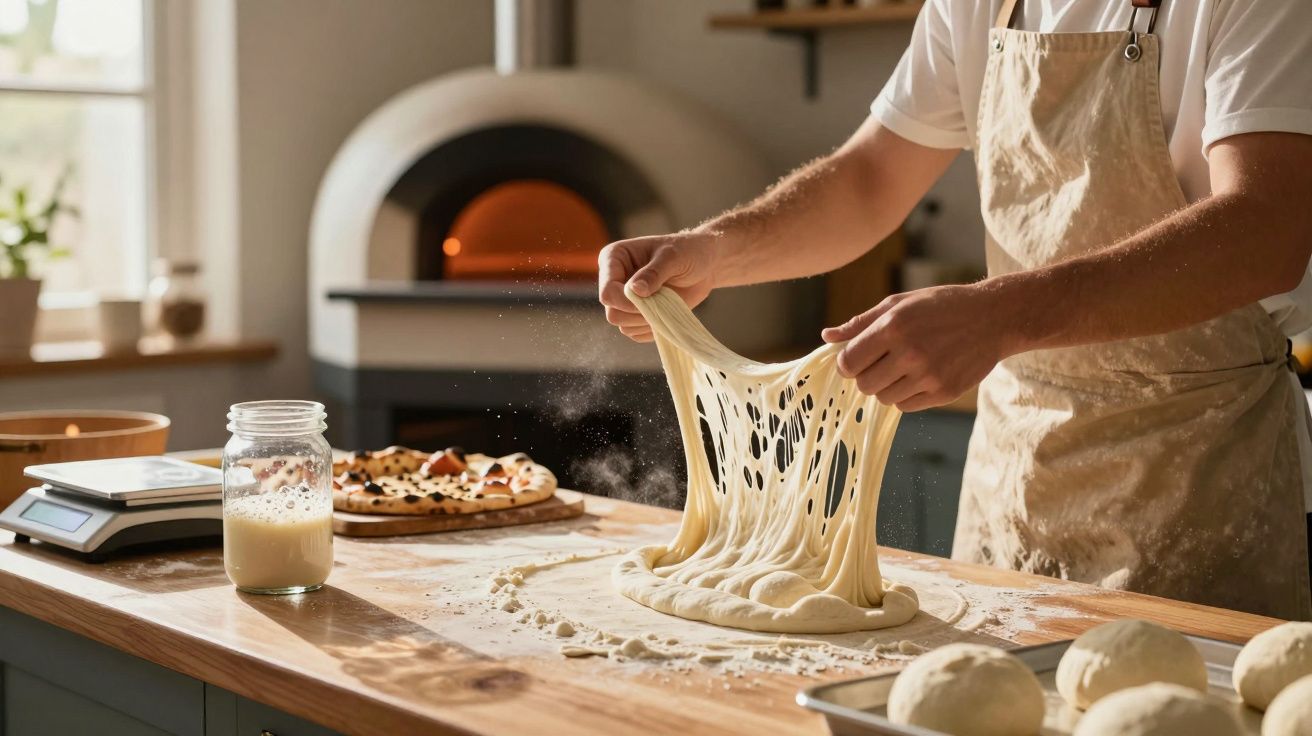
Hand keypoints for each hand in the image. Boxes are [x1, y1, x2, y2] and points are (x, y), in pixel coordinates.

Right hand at [597, 232, 719, 341]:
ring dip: (649, 320)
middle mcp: (613, 280)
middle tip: (664, 300)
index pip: (607, 292)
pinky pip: (636, 333)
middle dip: (640, 313)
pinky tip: (667, 311)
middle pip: (613, 314)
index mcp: (614, 258)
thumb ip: (654, 272)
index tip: (651, 297)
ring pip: (624, 326)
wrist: (704, 266)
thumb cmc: (688, 252)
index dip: (627, 302)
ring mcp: (623, 300)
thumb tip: (634, 289)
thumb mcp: (673, 257)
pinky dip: (654, 328)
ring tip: (668, 302)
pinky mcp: (634, 315)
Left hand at [822, 284, 1021, 411]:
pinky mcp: (943, 393)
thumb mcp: (899, 304)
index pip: (849, 362)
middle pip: (864, 384)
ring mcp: (928, 376)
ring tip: (903, 366)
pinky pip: (905, 406)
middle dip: (865, 376)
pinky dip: (905, 395)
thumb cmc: (940, 306)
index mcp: (894, 327)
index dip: (847, 363)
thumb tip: (827, 336)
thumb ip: (861, 323)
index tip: (854, 359)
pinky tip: (918, 376)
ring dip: (886, 386)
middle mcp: (910, 353)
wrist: (992, 318)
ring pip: (884, 398)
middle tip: (880, 363)